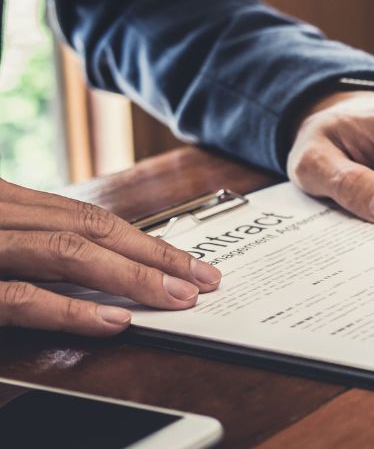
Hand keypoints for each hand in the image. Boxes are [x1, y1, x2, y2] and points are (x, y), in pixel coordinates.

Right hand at [0, 179, 221, 335]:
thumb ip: (36, 248)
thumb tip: (106, 270)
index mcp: (6, 205)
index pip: (90, 219)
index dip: (147, 242)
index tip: (192, 266)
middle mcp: (0, 216)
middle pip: (90, 229)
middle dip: (154, 256)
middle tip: (202, 281)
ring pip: (67, 252)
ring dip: (130, 276)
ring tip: (176, 298)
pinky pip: (21, 298)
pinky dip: (71, 310)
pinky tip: (116, 319)